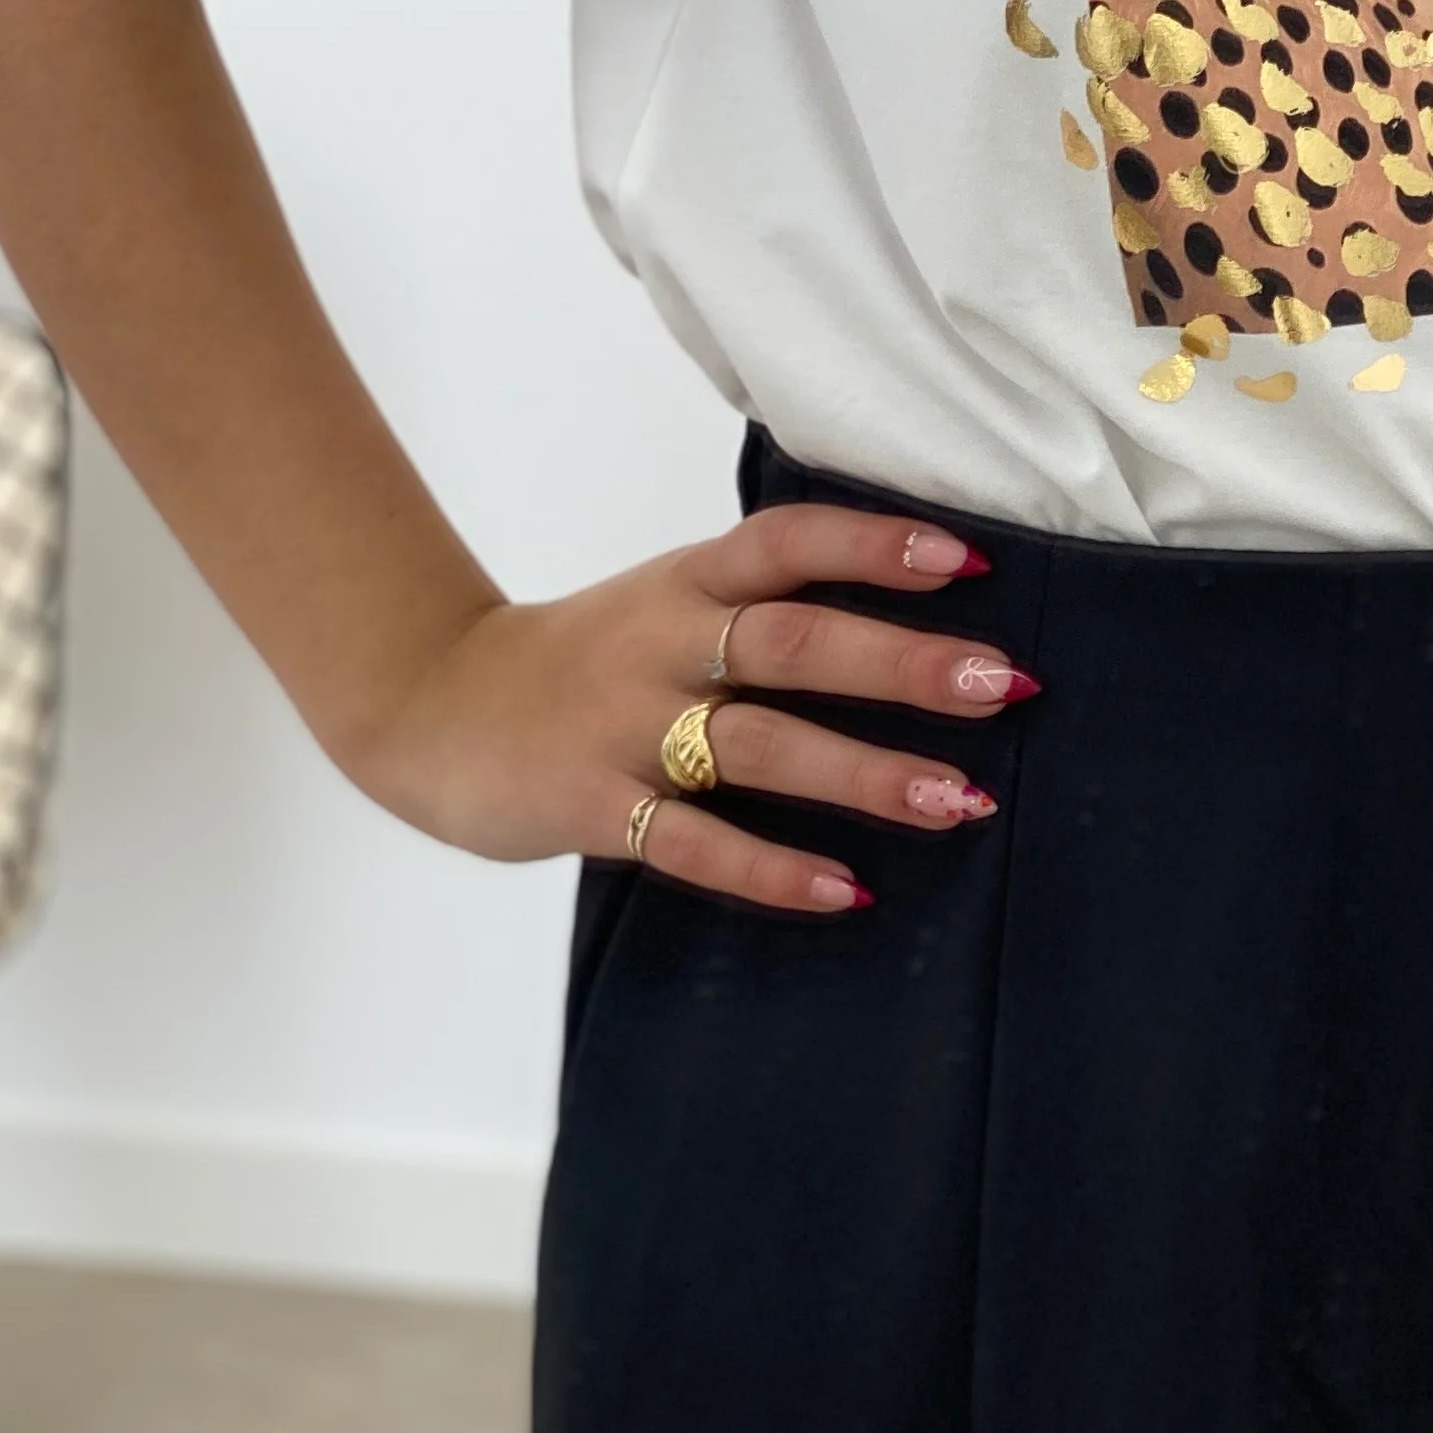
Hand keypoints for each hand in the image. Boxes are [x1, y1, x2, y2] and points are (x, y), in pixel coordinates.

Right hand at [343, 503, 1033, 916]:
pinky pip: (695, 842)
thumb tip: (901, 609)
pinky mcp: (594, 808)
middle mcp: (665, 642)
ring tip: (960, 801)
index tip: (972, 563)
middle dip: (905, 664)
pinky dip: (773, 868)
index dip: (878, 545)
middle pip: (796, 642)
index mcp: (686, 580)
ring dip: (868, 773)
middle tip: (1002, 685)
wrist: (430, 706)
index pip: (790, 543)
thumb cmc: (583, 658)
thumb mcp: (664, 600)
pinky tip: (845, 890)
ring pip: (762, 745)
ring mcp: (627, 727)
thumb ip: (757, 602)